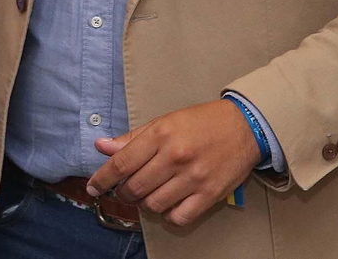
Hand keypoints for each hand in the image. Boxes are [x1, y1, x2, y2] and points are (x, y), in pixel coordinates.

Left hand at [85, 99, 260, 226]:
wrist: (244, 126)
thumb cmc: (201, 122)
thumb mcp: (164, 122)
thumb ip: (132, 138)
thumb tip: (102, 146)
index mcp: (161, 134)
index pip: (121, 164)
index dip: (102, 179)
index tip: (93, 187)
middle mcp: (176, 157)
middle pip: (135, 187)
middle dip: (123, 193)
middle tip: (126, 189)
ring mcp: (193, 178)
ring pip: (154, 205)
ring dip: (145, 203)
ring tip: (148, 194)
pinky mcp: (210, 195)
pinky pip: (178, 217)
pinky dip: (167, 215)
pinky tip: (168, 204)